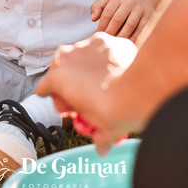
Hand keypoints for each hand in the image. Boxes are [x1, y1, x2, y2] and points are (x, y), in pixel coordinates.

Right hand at [36, 33, 140, 154]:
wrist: (143, 87)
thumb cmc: (118, 111)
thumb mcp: (105, 131)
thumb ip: (99, 138)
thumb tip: (102, 148)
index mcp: (58, 80)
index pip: (44, 88)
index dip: (56, 101)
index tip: (68, 110)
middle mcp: (68, 57)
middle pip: (59, 68)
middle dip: (67, 81)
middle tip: (83, 97)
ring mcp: (87, 45)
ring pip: (79, 55)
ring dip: (85, 67)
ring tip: (101, 81)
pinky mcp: (106, 39)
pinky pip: (100, 48)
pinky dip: (105, 58)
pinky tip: (118, 70)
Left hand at [91, 0, 155, 39]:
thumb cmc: (122, 1)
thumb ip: (98, 6)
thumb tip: (93, 19)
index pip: (107, 14)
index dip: (101, 26)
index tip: (98, 36)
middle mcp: (129, 2)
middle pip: (117, 20)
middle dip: (110, 32)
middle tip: (106, 42)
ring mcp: (139, 9)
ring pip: (129, 25)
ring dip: (121, 36)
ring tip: (115, 45)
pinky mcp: (148, 17)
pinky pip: (140, 30)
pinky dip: (134, 38)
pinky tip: (127, 44)